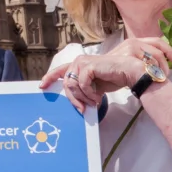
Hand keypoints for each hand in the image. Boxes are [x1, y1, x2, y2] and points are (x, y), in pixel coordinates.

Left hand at [42, 39, 171, 111]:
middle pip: (66, 84)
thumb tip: (75, 102)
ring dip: (83, 98)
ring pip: (72, 85)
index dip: (49, 78)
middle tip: (81, 109)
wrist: (129, 72)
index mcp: (78, 65)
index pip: (59, 71)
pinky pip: (82, 85)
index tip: (42, 86)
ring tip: (94, 102)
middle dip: (73, 99)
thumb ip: (83, 89)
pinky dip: (89, 94)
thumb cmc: (113, 78)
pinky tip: (98, 98)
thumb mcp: (94, 86)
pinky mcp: (88, 66)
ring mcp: (82, 62)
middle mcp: (78, 62)